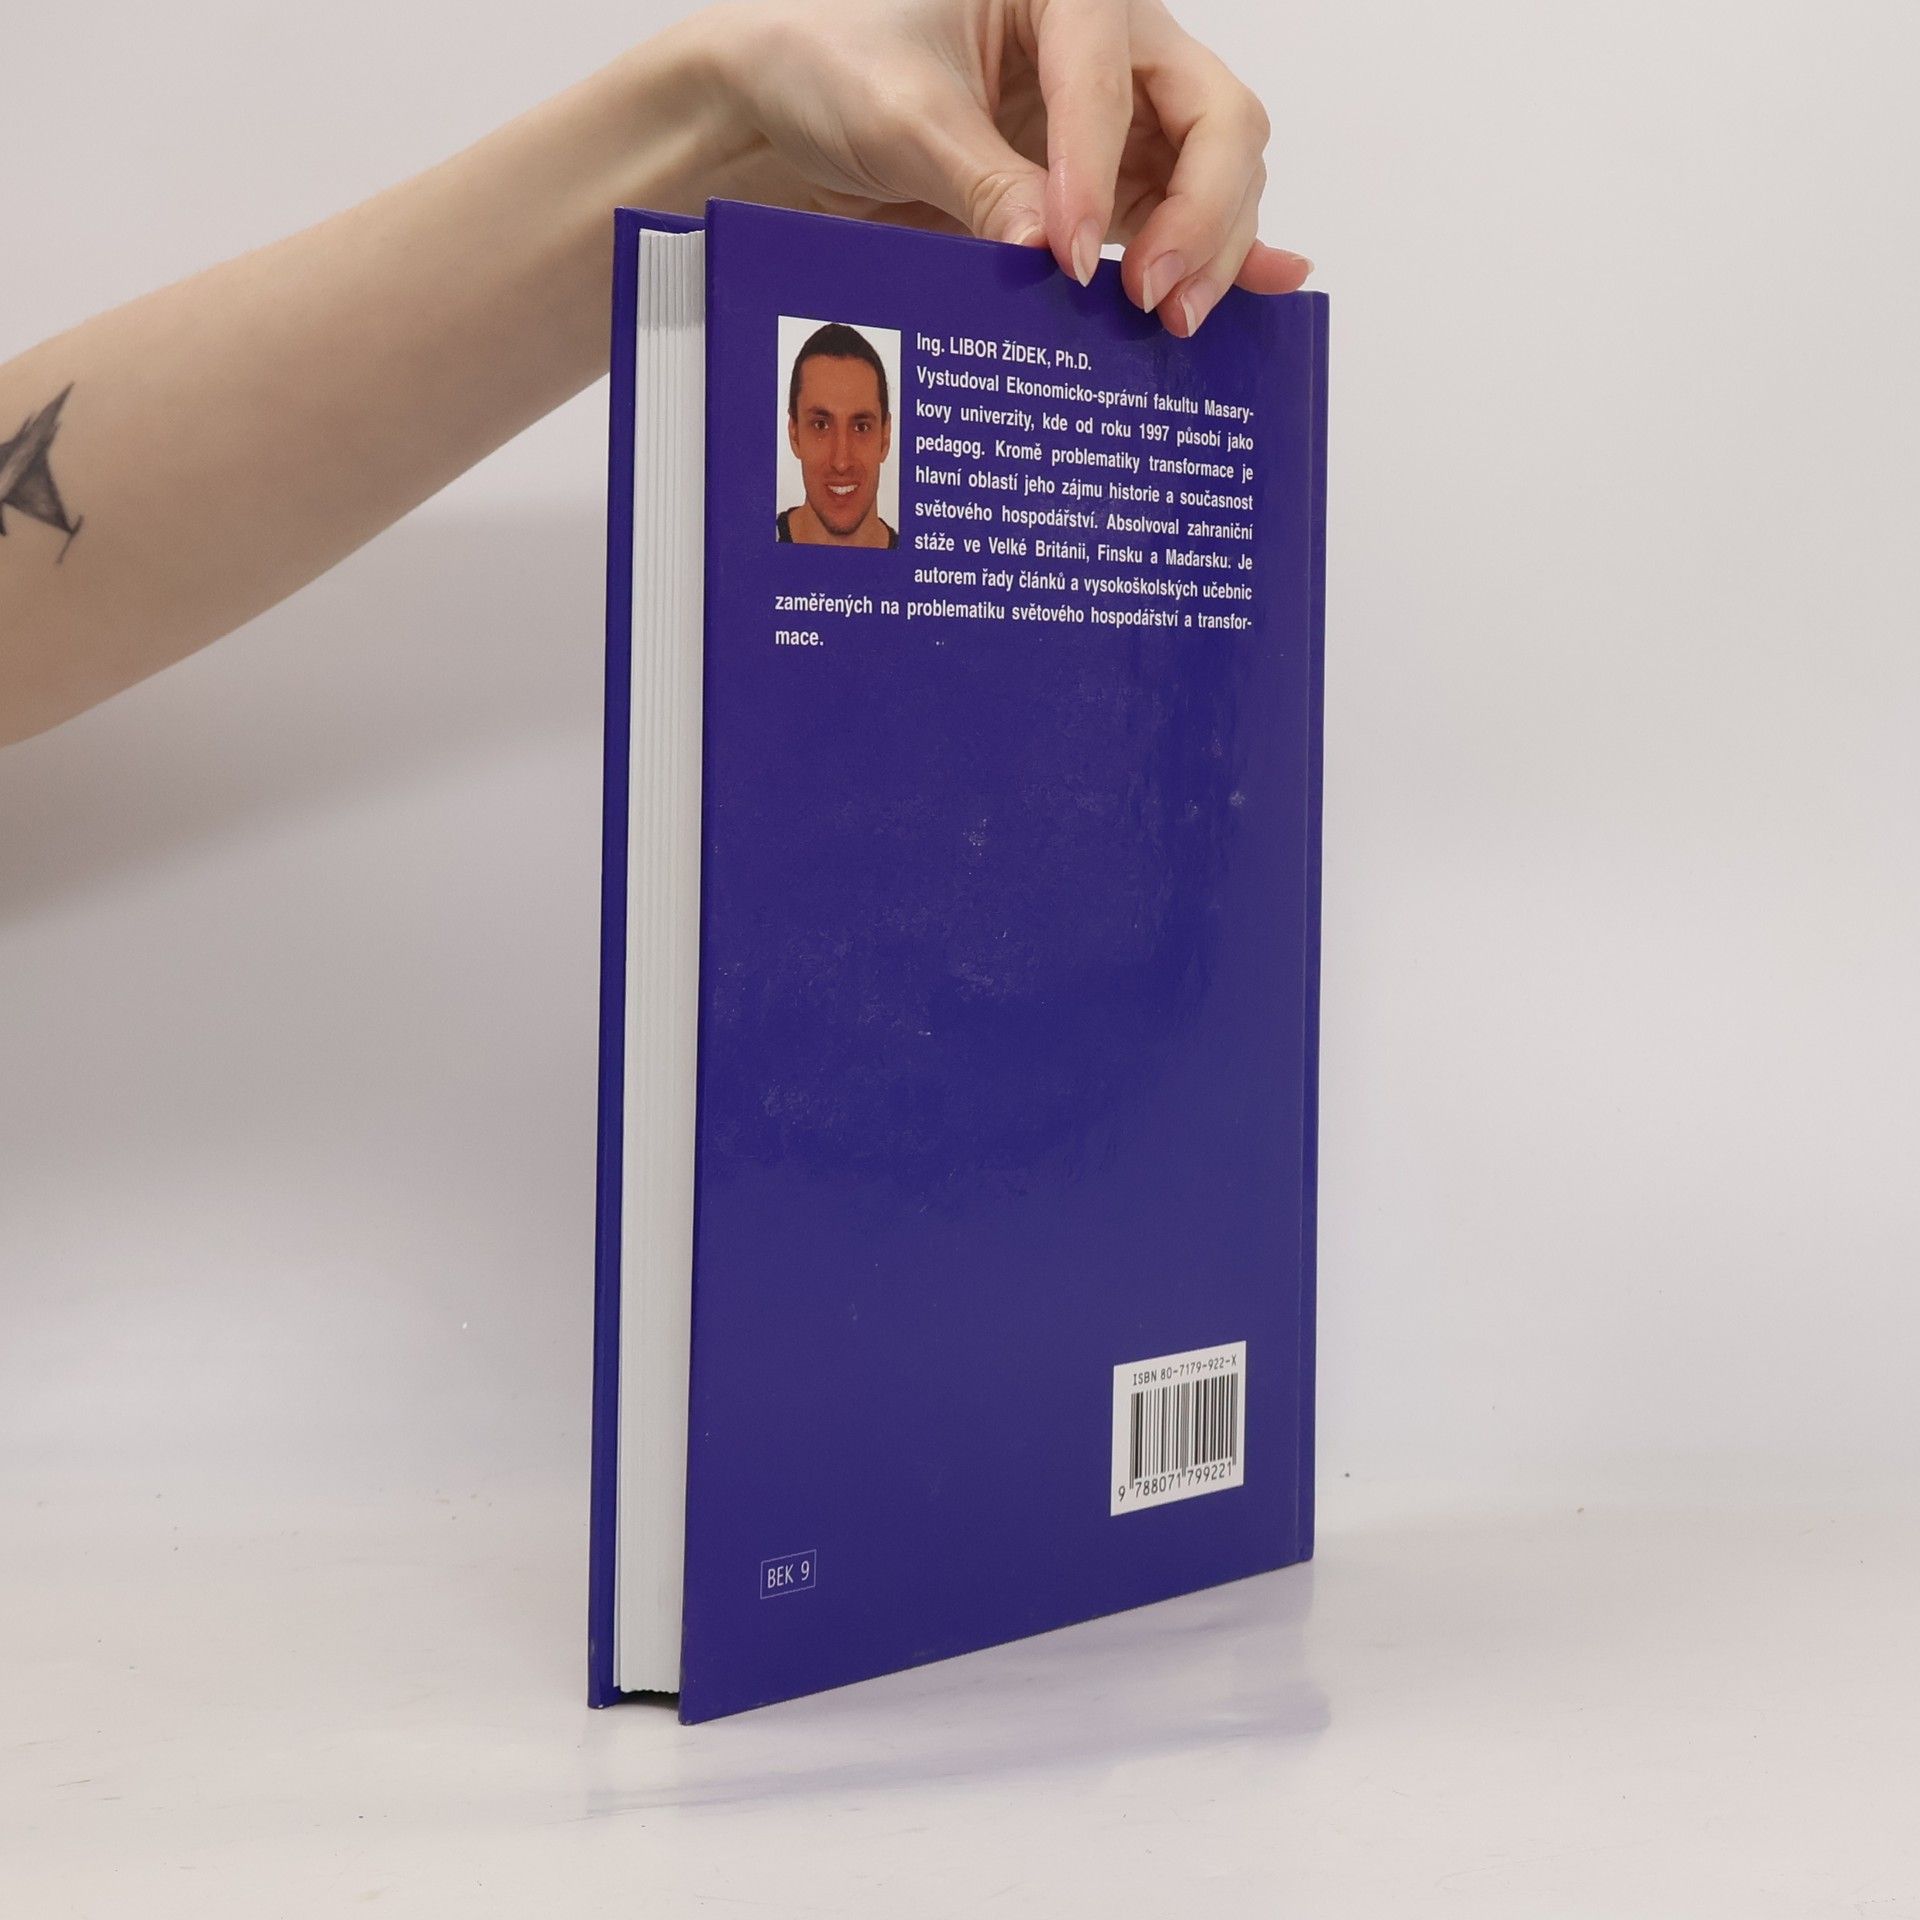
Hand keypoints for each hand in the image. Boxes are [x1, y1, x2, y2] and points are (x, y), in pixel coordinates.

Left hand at [671, 0, 1311, 334]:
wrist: (790, 105)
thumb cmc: (833, 65)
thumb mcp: (900, 117)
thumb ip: (981, 180)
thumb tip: (1047, 251)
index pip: (1111, 77)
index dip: (1099, 170)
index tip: (1066, 252)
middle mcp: (1111, 44)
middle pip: (1213, 119)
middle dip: (1202, 210)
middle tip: (1154, 295)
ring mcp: (1119, 118)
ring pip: (1214, 174)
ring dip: (1210, 247)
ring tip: (1170, 320)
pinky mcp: (1108, 183)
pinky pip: (1179, 216)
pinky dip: (1215, 254)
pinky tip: (1267, 285)